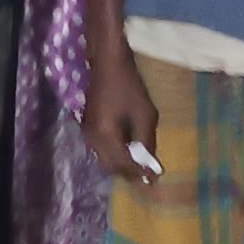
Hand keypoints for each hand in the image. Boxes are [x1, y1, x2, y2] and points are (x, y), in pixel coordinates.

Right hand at [81, 48, 161, 185]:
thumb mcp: (145, 114)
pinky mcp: (88, 128)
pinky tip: (127, 149)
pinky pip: (100, 150)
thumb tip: (150, 163)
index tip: (155, 179)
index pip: (123, 165)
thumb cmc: (128, 86)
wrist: (107, 64)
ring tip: (139, 164)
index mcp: (106, 136)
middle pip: (110, 168)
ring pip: (104, 161)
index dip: (139, 174)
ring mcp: (88, 134)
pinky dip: (114, 155)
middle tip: (147, 174)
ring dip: (121, 165)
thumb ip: (147, 141)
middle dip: (128, 173)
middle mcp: (93, 140)